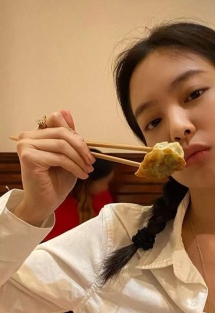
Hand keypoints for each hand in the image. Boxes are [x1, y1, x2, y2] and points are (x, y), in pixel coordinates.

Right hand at [12, 110, 94, 225]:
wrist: (46, 202)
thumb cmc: (56, 180)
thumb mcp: (67, 154)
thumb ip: (67, 134)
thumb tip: (65, 110)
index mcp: (35, 134)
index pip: (59, 123)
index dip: (76, 135)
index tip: (87, 151)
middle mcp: (26, 137)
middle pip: (62, 133)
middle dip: (81, 148)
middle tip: (91, 161)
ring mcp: (25, 146)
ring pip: (63, 146)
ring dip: (80, 159)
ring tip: (87, 170)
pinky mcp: (29, 158)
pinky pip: (60, 158)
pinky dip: (75, 167)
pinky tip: (82, 175)